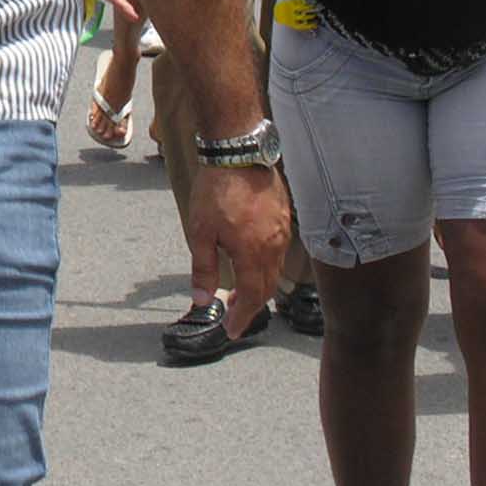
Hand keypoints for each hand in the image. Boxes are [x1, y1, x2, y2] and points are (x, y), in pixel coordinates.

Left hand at [187, 162, 290, 337]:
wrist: (239, 153)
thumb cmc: (216, 190)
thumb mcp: (200, 232)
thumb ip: (203, 269)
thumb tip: (201, 300)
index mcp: (253, 254)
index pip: (251, 298)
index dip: (241, 318)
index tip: (232, 331)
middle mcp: (274, 247)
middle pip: (267, 288)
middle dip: (250, 306)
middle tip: (234, 316)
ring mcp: (283, 232)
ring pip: (275, 271)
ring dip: (259, 287)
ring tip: (240, 293)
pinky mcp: (285, 218)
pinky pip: (280, 252)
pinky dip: (267, 266)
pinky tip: (253, 262)